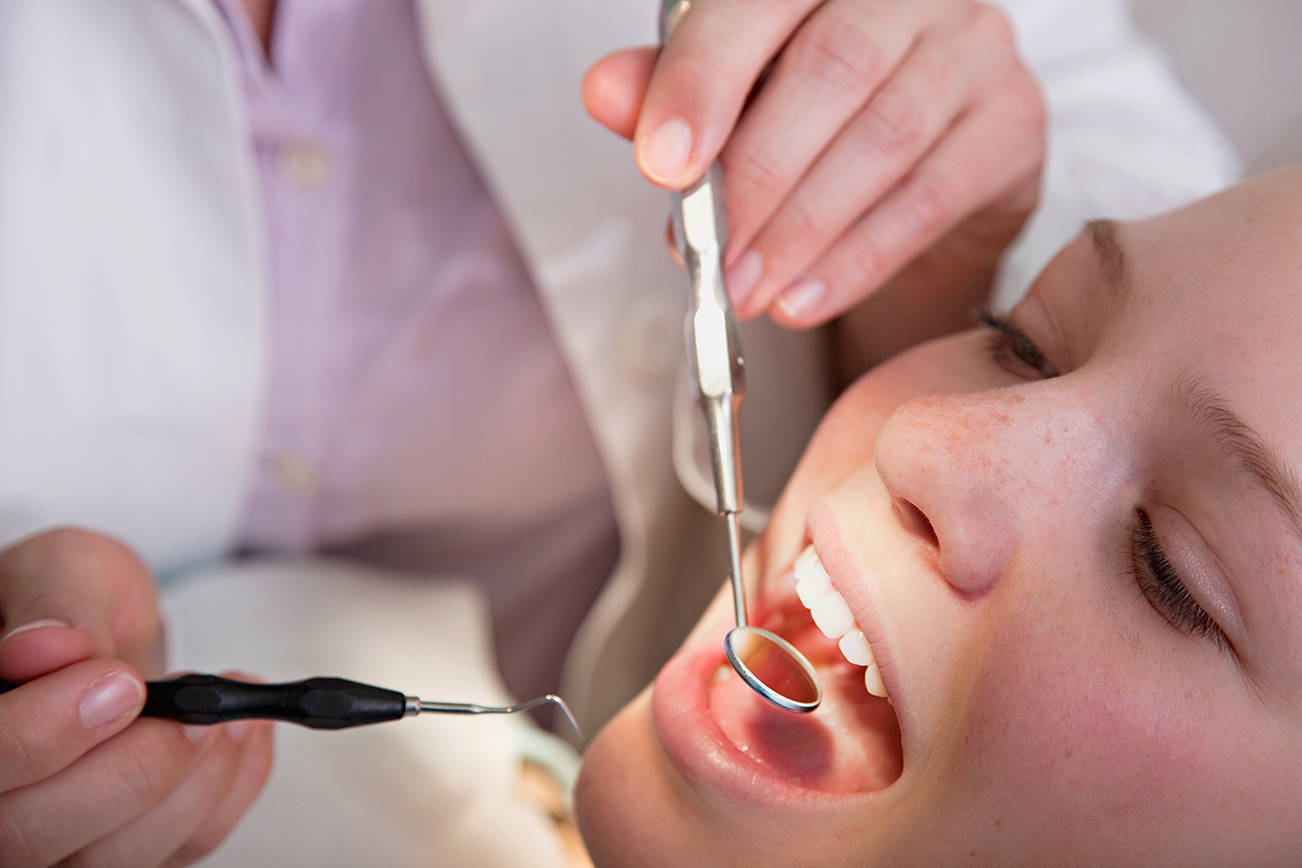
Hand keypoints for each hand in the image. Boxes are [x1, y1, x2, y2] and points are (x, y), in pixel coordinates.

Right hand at [0, 528, 273, 867]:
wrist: (108, 629)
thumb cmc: (74, 604)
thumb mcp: (61, 571)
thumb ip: (54, 602)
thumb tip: (46, 648)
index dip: (43, 736)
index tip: (119, 683)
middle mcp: (0, 805)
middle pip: (34, 834)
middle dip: (131, 768)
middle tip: (188, 705)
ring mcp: (60, 839)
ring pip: (109, 860)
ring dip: (188, 785)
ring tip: (226, 713)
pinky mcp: (130, 844)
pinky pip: (182, 848)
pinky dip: (228, 790)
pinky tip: (244, 731)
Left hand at [583, 0, 1044, 329]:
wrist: (922, 173)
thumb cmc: (816, 123)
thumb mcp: (732, 101)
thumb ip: (671, 90)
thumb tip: (605, 91)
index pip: (760, 2)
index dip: (705, 79)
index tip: (661, 164)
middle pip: (834, 69)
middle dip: (757, 176)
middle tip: (710, 254)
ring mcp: (974, 50)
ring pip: (885, 138)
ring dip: (801, 229)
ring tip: (745, 288)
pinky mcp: (1012, 125)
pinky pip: (931, 198)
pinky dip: (856, 259)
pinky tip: (803, 298)